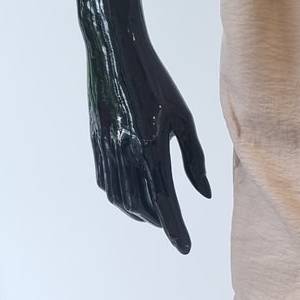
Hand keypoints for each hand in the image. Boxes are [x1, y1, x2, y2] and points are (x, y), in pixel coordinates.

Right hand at [75, 0, 210, 253]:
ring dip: (138, 212)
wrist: (115, 52)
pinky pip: (105, 181)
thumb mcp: (184, 119)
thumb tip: (204, 194)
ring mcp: (106, 149)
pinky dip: (119, 196)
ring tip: (154, 214)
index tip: (184, 247)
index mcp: (152, 149)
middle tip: (174, 226)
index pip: (165, 202)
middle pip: (142, 205)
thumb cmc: (157, 83)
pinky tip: (131, 195)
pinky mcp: (95, 141)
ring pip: (120, 198)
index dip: (175, 229)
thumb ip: (195, 161)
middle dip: (159, 221)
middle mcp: (126, 154)